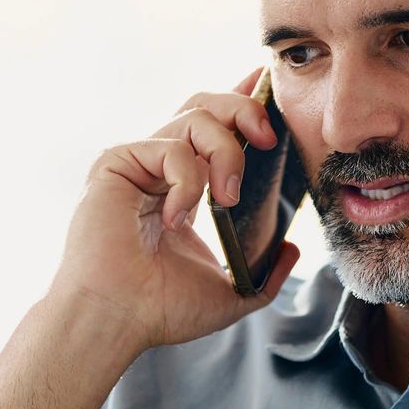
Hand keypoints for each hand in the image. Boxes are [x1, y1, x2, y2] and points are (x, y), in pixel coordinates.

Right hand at [0, 68, 302, 408]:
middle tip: (267, 139)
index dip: (244, 102)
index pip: (216, 129)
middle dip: (244, 107)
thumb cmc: (160, 310)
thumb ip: (266, 275)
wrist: (116, 319)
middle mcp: (159, 168)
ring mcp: (138, 162)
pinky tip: (175, 220)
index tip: (271, 89)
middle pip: (206, 104)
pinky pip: (171, 147)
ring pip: (195, 116)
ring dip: (226, 151)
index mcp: (183, 187)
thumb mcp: (231, 294)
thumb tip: (292, 250)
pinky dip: (187, 180)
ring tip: (228, 198)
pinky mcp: (117, 162)